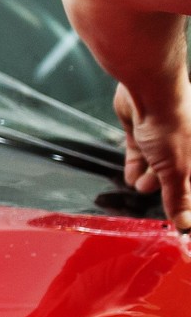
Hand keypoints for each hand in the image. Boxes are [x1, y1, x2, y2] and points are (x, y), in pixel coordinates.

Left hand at [114, 80, 190, 228]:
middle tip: (155, 197)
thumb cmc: (173, 125)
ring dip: (149, 178)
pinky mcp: (144, 130)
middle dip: (165, 187)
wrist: (150, 92)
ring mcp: (165, 137)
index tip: (180, 216)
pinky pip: (140, 152)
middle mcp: (187, 144)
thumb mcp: (177, 170)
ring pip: (157, 163)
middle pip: (178, 172)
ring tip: (141, 186)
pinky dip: (135, 165)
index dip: (186, 200)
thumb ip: (179, 197)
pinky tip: (130, 177)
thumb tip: (185, 224)